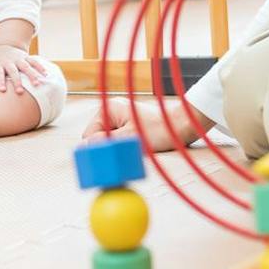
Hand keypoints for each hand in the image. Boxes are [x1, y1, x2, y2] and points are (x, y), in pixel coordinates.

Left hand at [0, 44, 49, 94]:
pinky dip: (40, 67)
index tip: (2, 90)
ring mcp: (19, 60)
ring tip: (37, 84)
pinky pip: (34, 62)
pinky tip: (46, 75)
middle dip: (17, 81)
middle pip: (13, 72)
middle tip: (20, 91)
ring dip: (32, 75)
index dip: (0, 81)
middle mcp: (9, 63)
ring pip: (26, 67)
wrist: (5, 46)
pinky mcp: (26, 58)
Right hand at [82, 96, 211, 152]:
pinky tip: (136, 149)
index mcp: (109, 108)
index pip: (88, 135)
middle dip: (108, 149)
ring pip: (109, 141)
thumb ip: (105, 142)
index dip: (97, 149)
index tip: (108, 159)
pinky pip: (119, 140)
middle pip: (98, 138)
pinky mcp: (130, 126)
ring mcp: (122, 118)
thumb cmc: (159, 130)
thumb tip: (84, 148)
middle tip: (122, 156)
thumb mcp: (129, 138)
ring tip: (133, 151)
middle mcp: (113, 111)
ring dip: (117, 150)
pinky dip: (124, 147)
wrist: (184, 125)